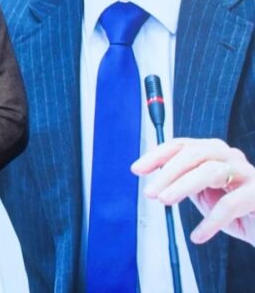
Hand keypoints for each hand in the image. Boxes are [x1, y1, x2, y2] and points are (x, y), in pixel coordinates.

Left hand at [132, 137, 254, 244]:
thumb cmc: (232, 208)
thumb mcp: (201, 191)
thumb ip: (179, 180)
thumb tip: (150, 177)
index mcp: (212, 152)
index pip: (181, 145)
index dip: (156, 155)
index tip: (137, 170)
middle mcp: (230, 157)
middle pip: (195, 154)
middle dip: (168, 172)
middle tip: (150, 192)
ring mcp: (248, 173)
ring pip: (211, 172)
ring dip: (183, 186)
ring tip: (165, 202)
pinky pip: (232, 204)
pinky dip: (211, 221)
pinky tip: (198, 235)